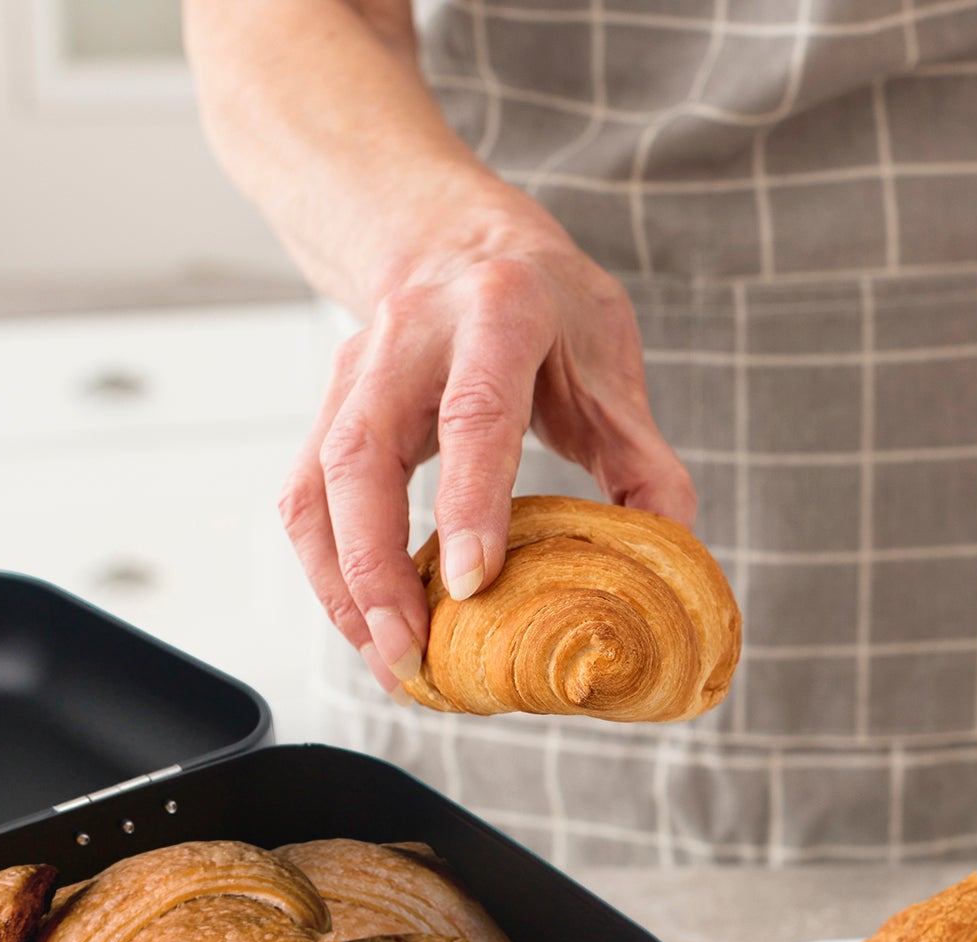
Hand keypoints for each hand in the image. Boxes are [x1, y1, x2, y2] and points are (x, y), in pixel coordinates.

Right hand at [278, 217, 696, 696]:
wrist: (456, 242)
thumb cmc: (544, 308)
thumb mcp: (609, 360)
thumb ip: (642, 455)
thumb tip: (671, 554)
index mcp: (498, 314)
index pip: (474, 413)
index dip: (469, 501)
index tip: (471, 584)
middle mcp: (408, 340)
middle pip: (362, 456)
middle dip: (375, 566)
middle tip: (411, 654)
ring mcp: (352, 376)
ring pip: (316, 487)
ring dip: (344, 587)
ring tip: (390, 664)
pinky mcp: (326, 414)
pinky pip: (305, 504)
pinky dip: (330, 575)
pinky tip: (368, 628)